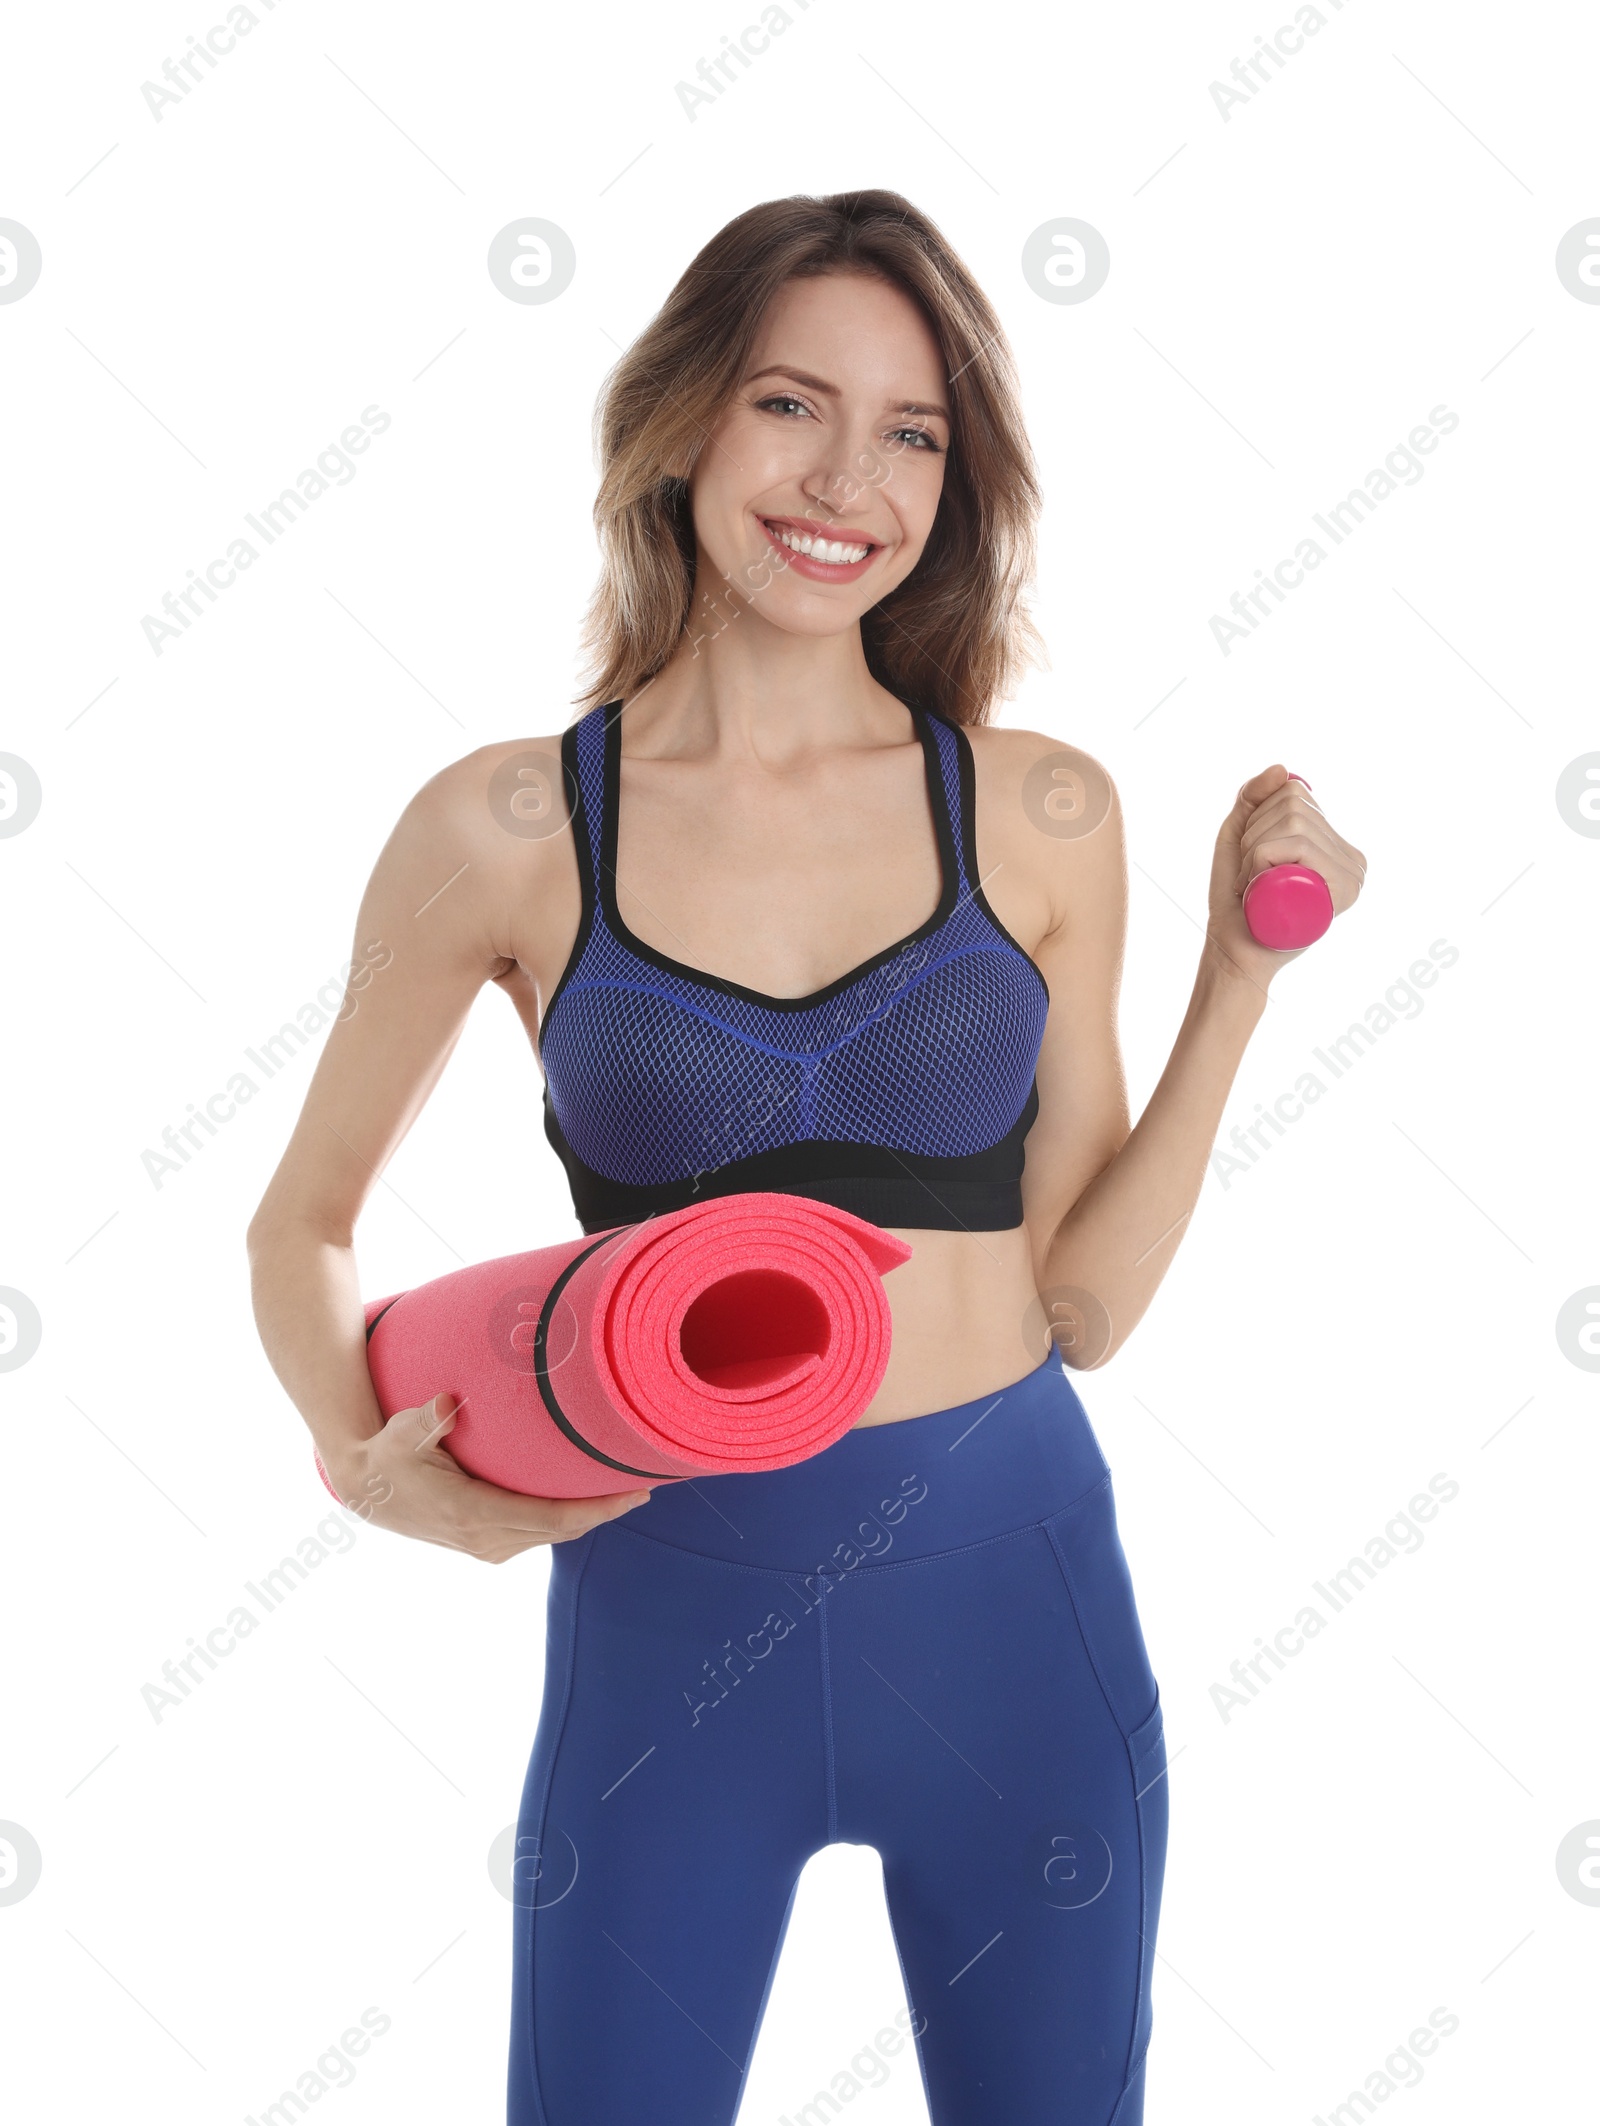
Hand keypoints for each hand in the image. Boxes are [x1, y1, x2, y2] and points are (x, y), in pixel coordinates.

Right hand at [322, 1393, 652, 1563]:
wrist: (368, 1490)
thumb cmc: (390, 1453)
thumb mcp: (404, 1432)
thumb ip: (428, 1419)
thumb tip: (447, 1402)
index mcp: (474, 1514)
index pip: (552, 1518)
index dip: (598, 1509)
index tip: (633, 1493)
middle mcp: (485, 1539)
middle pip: (562, 1530)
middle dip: (605, 1512)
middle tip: (644, 1486)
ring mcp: (486, 1547)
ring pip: (553, 1536)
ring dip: (590, 1518)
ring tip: (626, 1493)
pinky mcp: (486, 1545)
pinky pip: (538, 1535)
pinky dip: (568, 1522)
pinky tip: (589, 1505)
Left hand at [1205, 766, 1365, 989]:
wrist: (1234, 951)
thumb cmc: (1236, 898)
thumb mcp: (1238, 837)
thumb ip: (1253, 798)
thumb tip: (1283, 768)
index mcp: (1335, 843)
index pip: (1295, 793)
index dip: (1259, 816)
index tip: (1250, 855)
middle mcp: (1352, 858)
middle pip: (1295, 806)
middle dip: (1253, 835)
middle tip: (1248, 875)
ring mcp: (1352, 875)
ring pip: (1295, 825)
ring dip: (1254, 851)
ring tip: (1252, 885)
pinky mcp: (1342, 892)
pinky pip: (1300, 846)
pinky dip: (1262, 858)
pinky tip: (1258, 885)